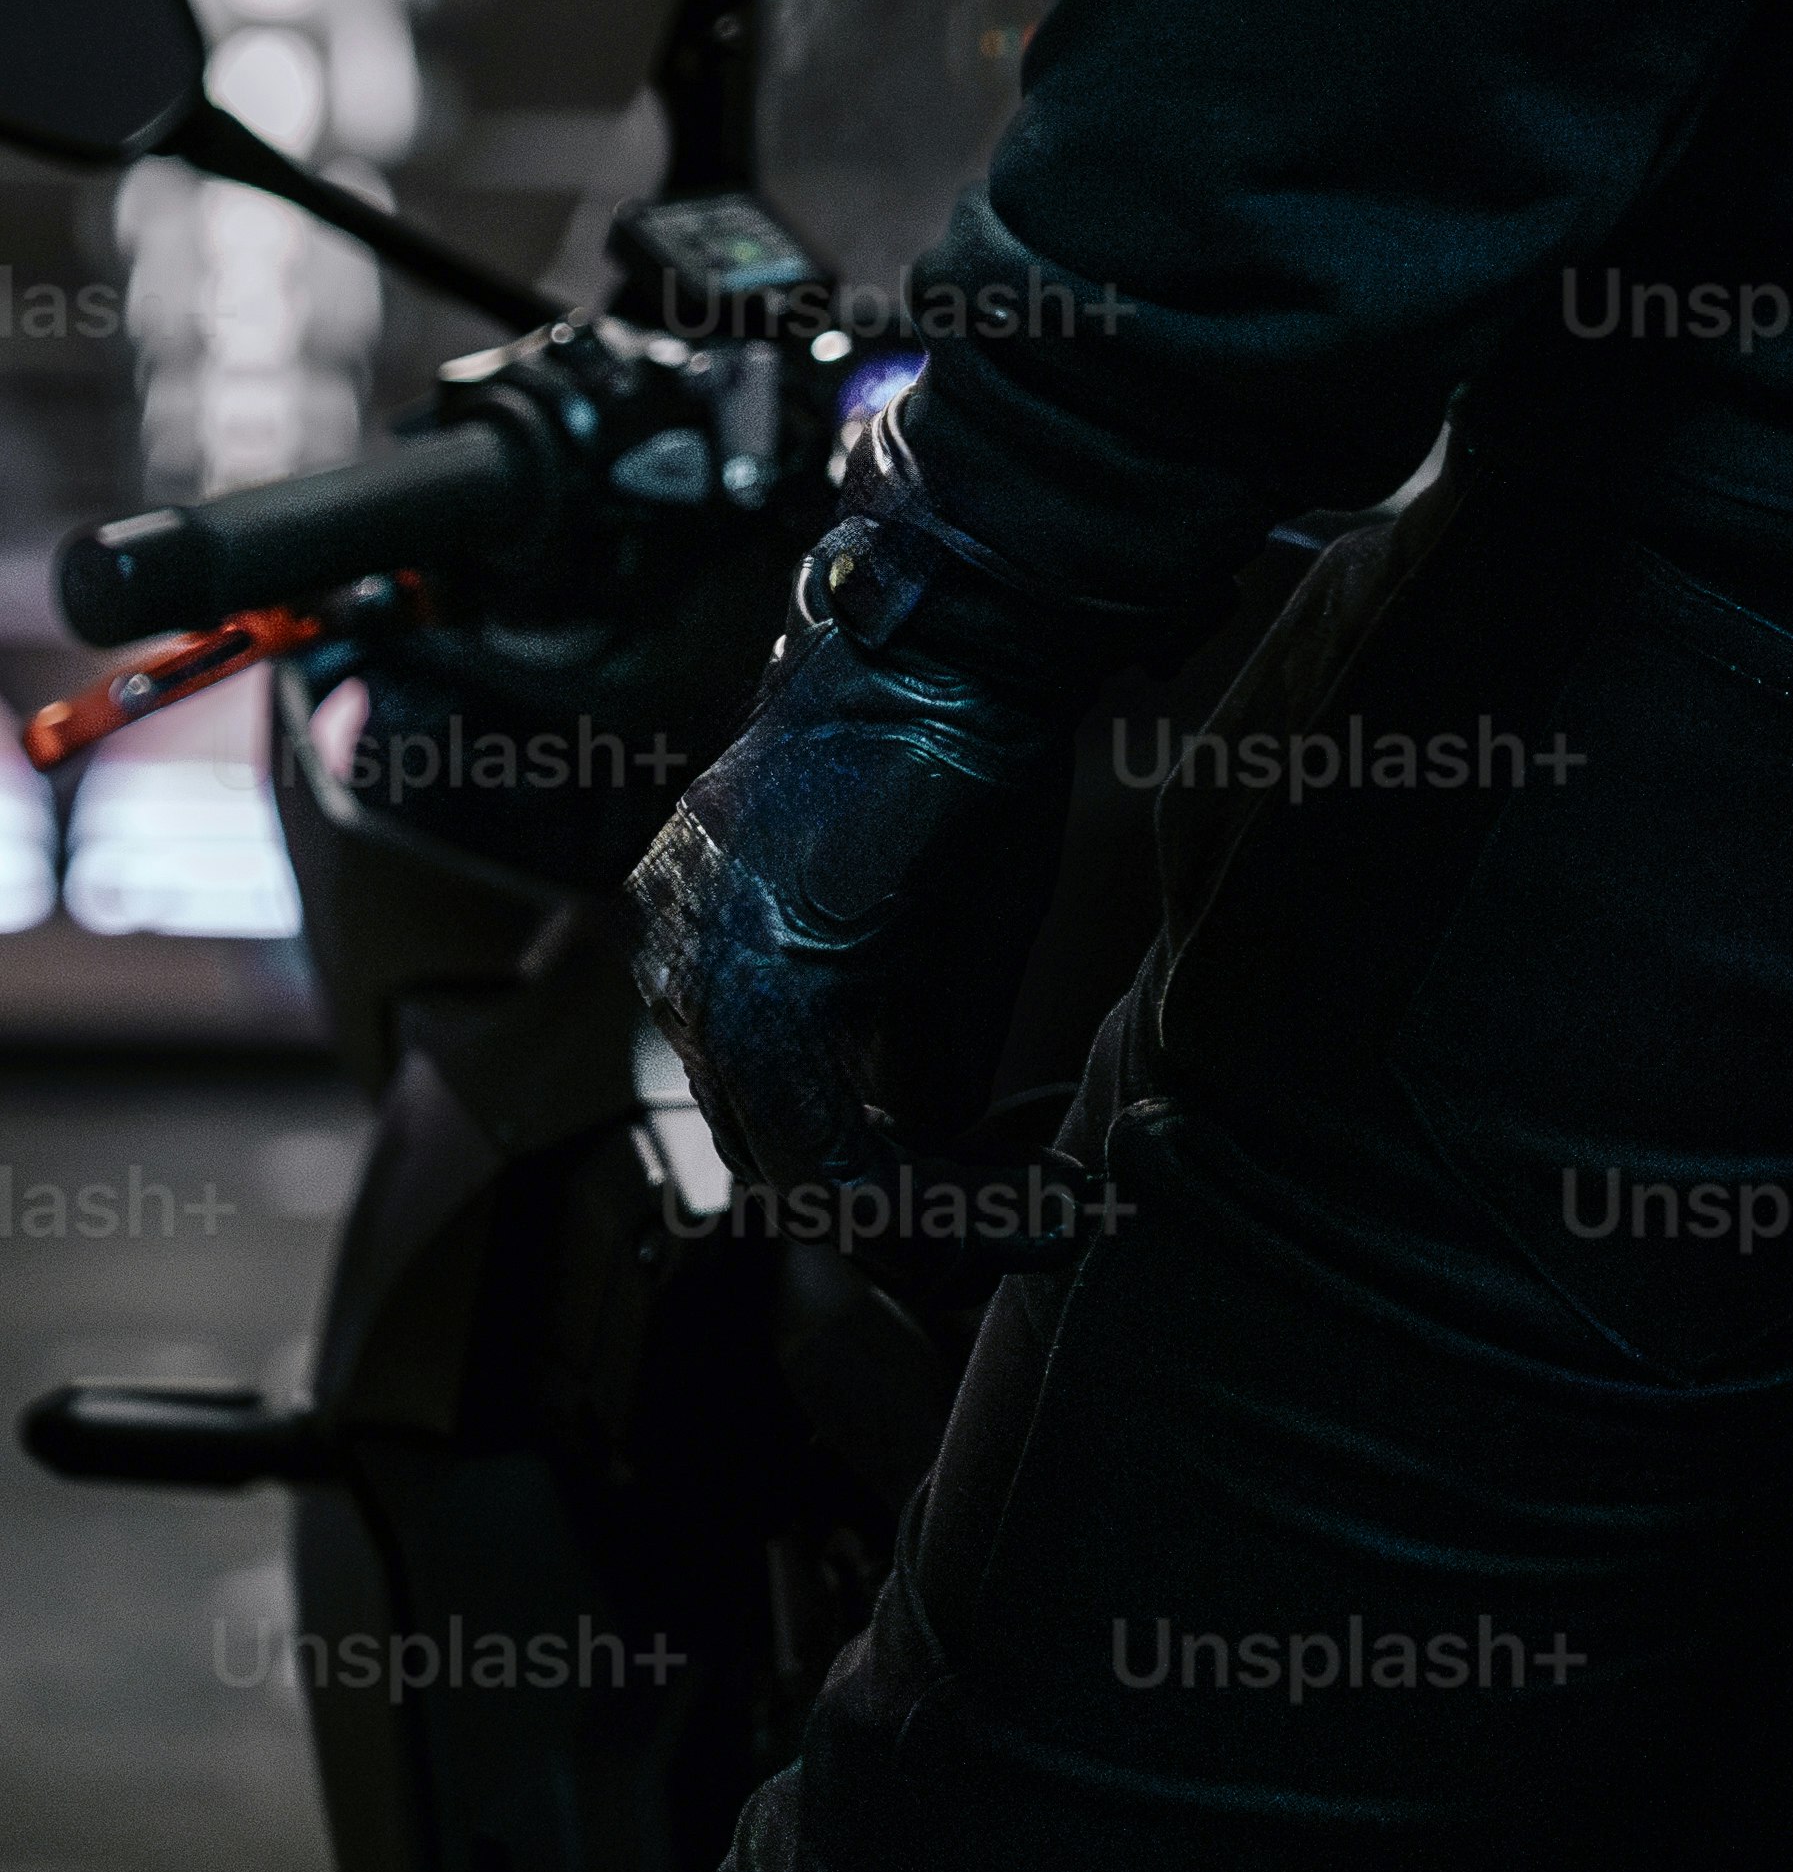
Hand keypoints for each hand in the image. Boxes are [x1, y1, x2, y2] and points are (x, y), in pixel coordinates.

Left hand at [627, 405, 1127, 1199]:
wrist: (964, 647)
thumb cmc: (964, 761)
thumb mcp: (942, 939)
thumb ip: (910, 1054)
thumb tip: (932, 1154)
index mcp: (703, 937)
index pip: (771, 1111)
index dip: (892, 1179)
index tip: (1007, 1197)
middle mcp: (677, 964)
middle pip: (772, 1153)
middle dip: (906, 1215)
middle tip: (1024, 1223)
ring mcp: (700, 980)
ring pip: (793, 1172)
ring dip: (926, 1220)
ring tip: (1037, 1215)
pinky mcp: (752, 992)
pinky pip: (823, 1155)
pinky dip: (930, 1200)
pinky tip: (1027, 1198)